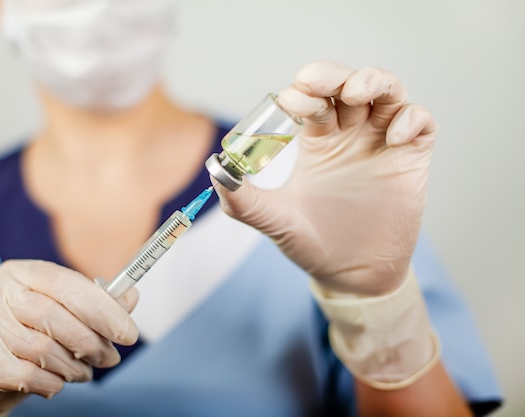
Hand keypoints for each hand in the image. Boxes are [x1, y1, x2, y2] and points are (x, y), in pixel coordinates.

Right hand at [0, 260, 137, 415]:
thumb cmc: (28, 334)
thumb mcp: (61, 310)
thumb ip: (96, 303)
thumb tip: (130, 297)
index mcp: (20, 272)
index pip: (66, 283)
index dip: (102, 308)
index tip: (128, 333)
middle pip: (55, 317)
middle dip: (92, 342)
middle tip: (110, 358)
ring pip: (43, 350)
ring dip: (74, 367)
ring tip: (83, 371)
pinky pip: (30, 376)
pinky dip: (54, 383)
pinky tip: (58, 381)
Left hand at [216, 61, 437, 295]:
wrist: (352, 278)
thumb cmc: (313, 245)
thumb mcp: (275, 221)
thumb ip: (244, 201)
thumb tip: (216, 171)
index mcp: (319, 141)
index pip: (313, 99)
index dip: (302, 93)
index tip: (289, 103)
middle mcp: (351, 135)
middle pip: (348, 84)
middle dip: (333, 75)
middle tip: (316, 83)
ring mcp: (382, 144)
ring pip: (386, 92)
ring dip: (373, 82)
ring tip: (355, 94)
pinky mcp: (411, 159)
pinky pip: (419, 123)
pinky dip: (409, 118)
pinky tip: (392, 138)